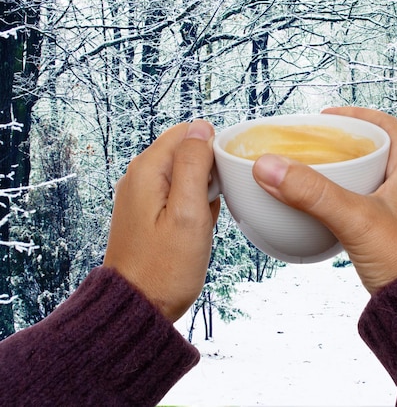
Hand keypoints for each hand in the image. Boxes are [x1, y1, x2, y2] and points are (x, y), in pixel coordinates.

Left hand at [103, 119, 219, 320]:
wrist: (139, 307)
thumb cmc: (165, 267)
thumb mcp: (188, 212)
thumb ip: (195, 164)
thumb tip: (203, 127)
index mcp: (147, 170)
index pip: (187, 132)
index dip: (212, 150)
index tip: (220, 180)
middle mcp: (139, 177)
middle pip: (186, 152)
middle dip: (208, 173)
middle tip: (211, 206)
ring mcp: (142, 196)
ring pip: (185, 175)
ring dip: (203, 192)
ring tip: (202, 221)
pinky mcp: (148, 213)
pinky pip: (179, 196)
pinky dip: (193, 207)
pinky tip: (195, 229)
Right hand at [252, 107, 396, 293]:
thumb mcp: (356, 219)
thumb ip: (313, 193)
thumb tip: (270, 167)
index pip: (386, 126)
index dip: (357, 115)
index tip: (327, 116)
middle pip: (373, 150)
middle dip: (343, 143)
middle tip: (313, 144)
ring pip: (365, 179)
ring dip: (340, 172)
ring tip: (312, 172)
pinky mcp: (386, 233)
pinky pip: (360, 204)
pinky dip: (339, 199)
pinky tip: (320, 208)